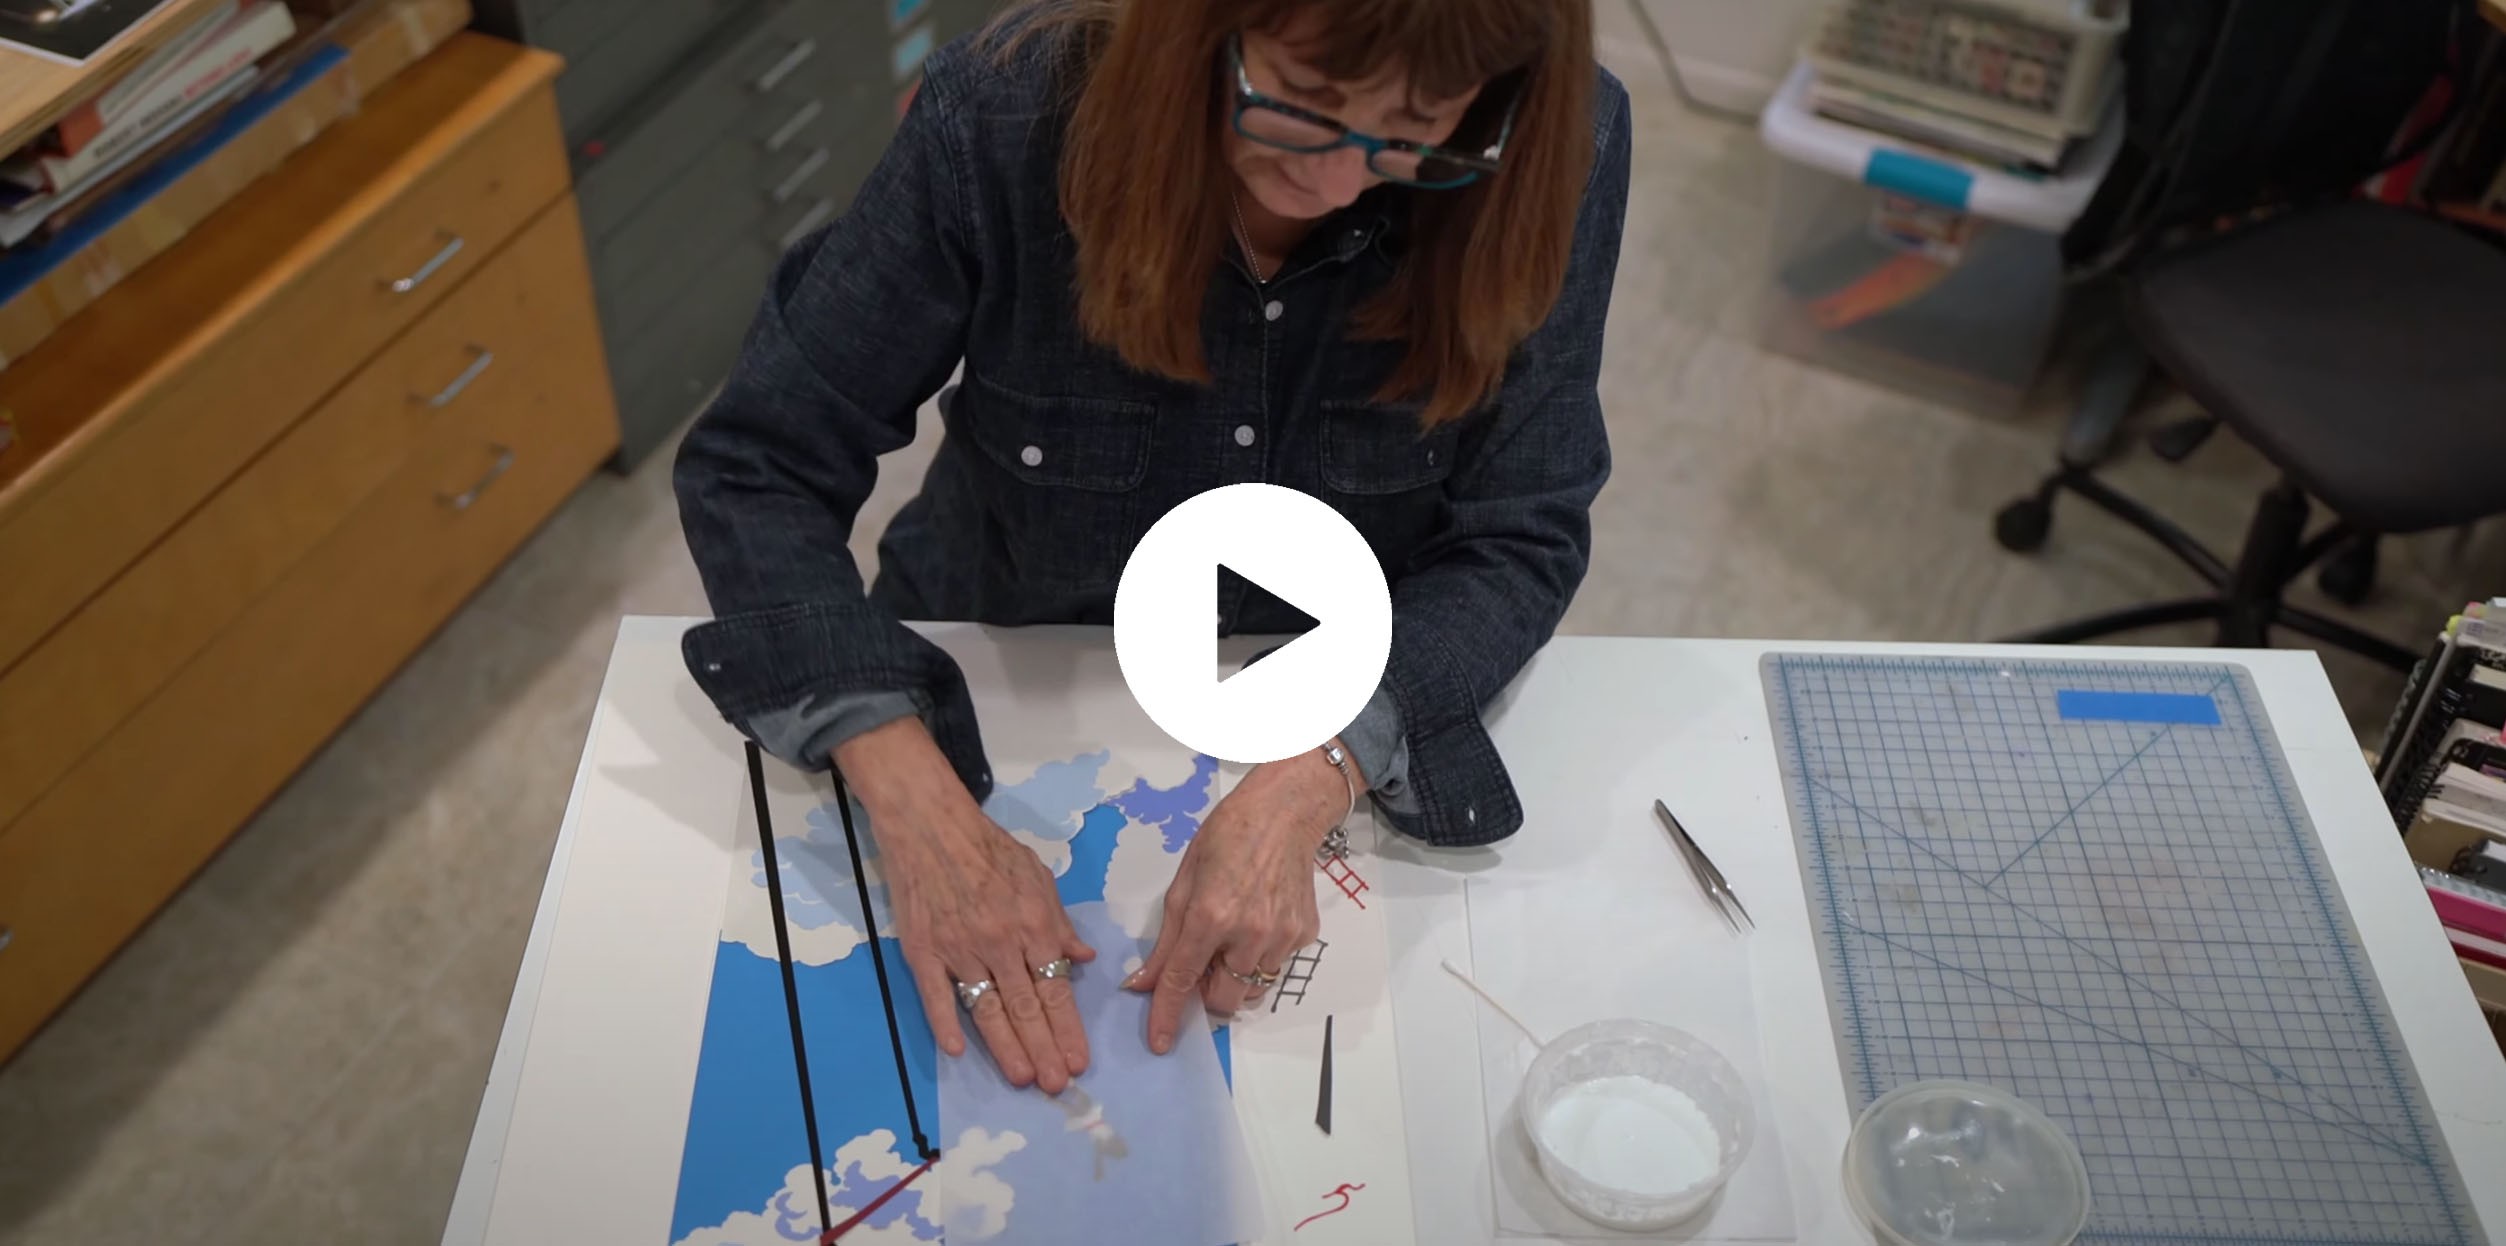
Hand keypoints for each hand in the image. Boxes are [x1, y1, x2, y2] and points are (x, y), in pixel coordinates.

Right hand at [836, 718, 1094, 1092]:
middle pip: (1026, 1007)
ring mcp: (959, 949)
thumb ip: (1061, 922)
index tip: (1079, 1061)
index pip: (1056, 988)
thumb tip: (1086, 959)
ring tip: (1021, 1078)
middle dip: (1044, 1049)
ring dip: (1006, 1048)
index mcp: (1033, 925)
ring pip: (987, 1008)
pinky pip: (936, 994)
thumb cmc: (990, 849)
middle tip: (1057, 1085)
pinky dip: (946, 1023)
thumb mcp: (1038, 876)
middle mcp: (1001, 943)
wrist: (931, 825)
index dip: (1068, 1028)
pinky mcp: (923, 951)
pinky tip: (958, 1051)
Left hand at [1126, 747, 1358, 1052]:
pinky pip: (1275, 967)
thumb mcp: (1183, 884)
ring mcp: (1281, 937)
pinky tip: (1260, 920)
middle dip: (1207, 993)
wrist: (1284, 815)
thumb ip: (1166, 940)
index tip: (1159, 1043)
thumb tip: (1143, 983)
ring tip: (1234, 938)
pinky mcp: (1304, 935)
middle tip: (1204, 963)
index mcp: (1210, 916)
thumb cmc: (1225, 839)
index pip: (1182, 980)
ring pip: (1252, 991)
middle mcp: (1249, 933)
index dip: (1166, 1014)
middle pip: (1223, 1000)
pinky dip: (1260, 957)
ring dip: (1236, 978)